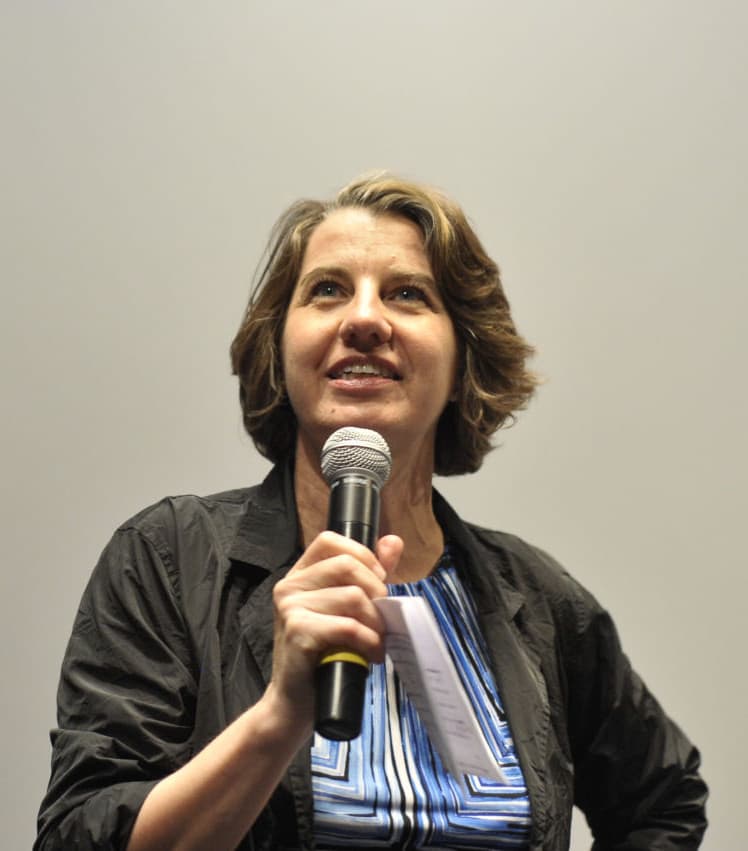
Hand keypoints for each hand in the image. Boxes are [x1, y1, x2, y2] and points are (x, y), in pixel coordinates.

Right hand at [267, 531, 402, 731]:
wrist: (295, 703)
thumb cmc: (324, 655)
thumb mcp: (347, 609)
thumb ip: (369, 574)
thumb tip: (393, 542)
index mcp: (300, 575)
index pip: (330, 540)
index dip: (361, 554)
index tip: (378, 580)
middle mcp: (289, 586)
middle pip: (346, 565)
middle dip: (376, 591)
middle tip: (382, 618)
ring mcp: (289, 608)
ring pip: (352, 597)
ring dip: (375, 624)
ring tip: (376, 642)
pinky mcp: (297, 632)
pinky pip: (347, 626)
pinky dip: (368, 642)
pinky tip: (371, 656)